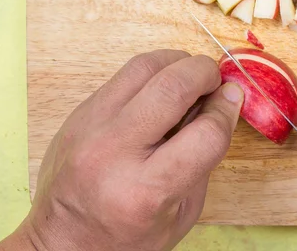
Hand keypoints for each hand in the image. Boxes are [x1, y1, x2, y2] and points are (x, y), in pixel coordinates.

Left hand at [0, 50, 243, 250]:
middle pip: (173, 87)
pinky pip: (123, 75)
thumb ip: (204, 155)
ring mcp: (90, 128)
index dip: (227, 110)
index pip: (205, 133)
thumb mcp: (182, 211)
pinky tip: (161, 90)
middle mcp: (113, 153)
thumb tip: (223, 100)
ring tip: (190, 78)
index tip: (233, 100)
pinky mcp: (79, 113)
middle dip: (206, 73)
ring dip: (178, 62)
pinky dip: (152, 74)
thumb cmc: (128, 236)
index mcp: (146, 190)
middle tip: (216, 81)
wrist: (63, 241)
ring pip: (144, 66)